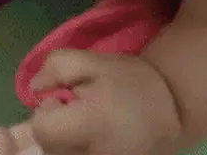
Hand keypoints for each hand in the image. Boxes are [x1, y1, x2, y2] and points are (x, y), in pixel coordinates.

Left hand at [29, 50, 181, 154]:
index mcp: (93, 124)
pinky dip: (73, 149)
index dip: (47, 111)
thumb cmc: (129, 82)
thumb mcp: (93, 61)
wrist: (171, 110)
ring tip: (84, 128)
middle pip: (48, 149)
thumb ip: (59, 66)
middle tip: (77, 113)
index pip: (42, 130)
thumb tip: (34, 88)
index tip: (64, 100)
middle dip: (54, 128)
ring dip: (62, 143)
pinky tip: (87, 138)